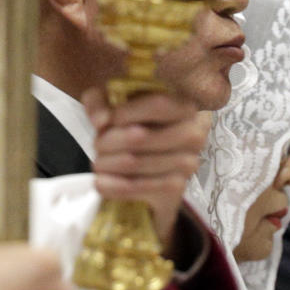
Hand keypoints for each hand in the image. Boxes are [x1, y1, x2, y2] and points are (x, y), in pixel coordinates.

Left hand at [83, 88, 208, 250]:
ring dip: (106, 163)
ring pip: (134, 162)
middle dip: (108, 141)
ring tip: (96, 162)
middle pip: (140, 136)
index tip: (105, 121)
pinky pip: (138, 187)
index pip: (159, 105)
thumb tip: (101, 121)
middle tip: (96, 145)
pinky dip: (113, 186)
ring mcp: (188, 161)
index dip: (126, 113)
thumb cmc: (130, 123)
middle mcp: (193, 133)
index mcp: (184, 104)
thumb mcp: (110, 102)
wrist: (143, 165)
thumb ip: (99, 102)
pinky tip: (100, 182)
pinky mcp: (177, 187)